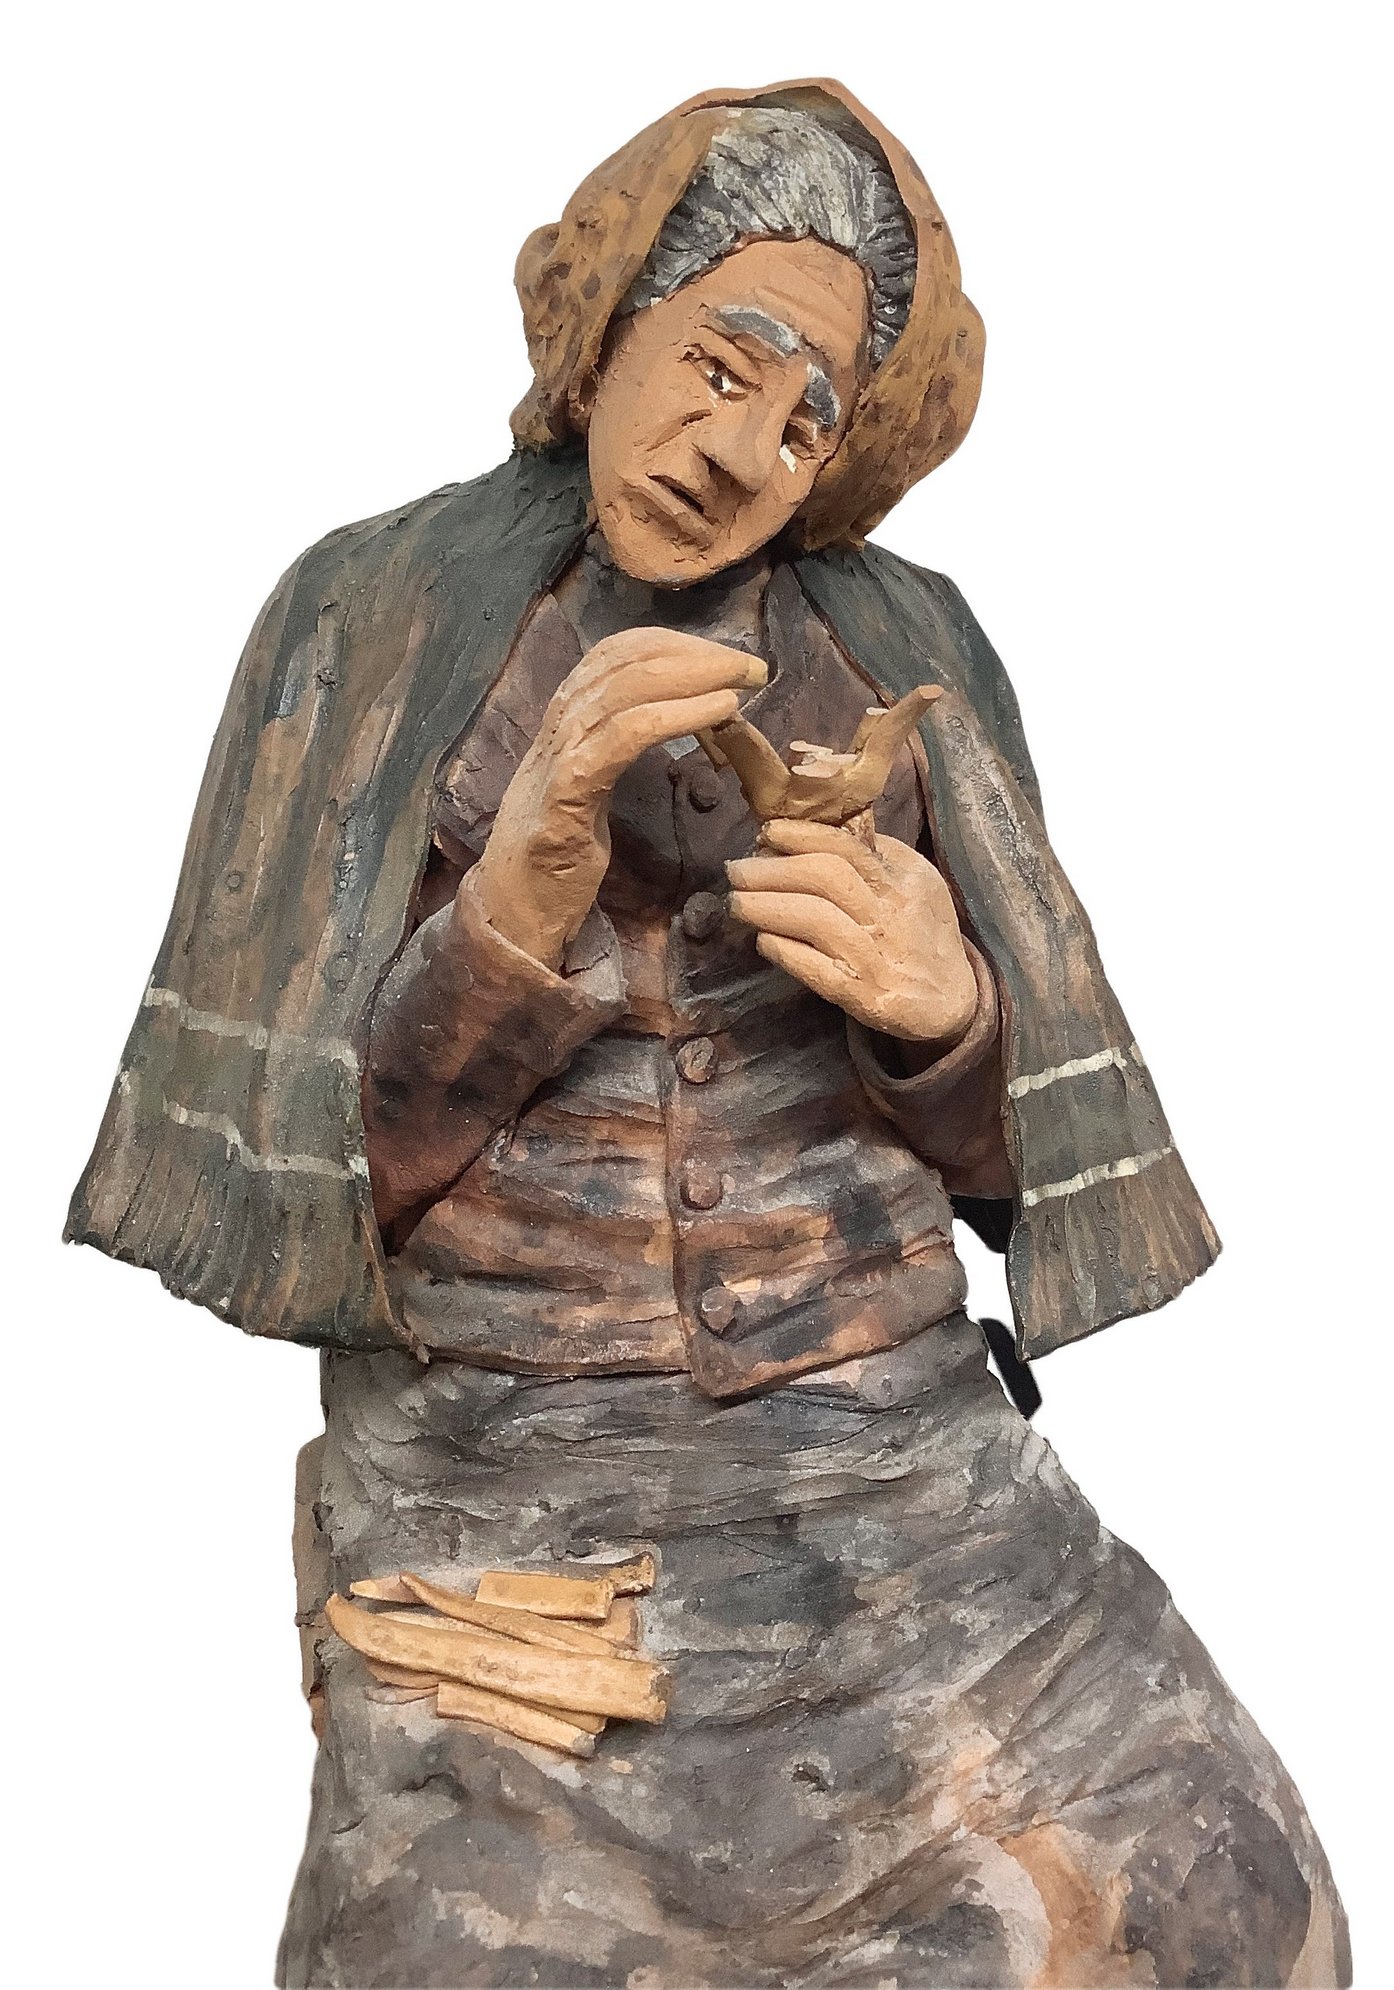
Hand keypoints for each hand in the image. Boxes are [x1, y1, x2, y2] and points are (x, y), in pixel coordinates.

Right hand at [468, 628, 765, 967]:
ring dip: (695, 677)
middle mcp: (558, 726)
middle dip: (695, 655)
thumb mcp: (590, 786)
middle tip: (752, 663)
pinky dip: (677, 715)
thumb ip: (618, 746)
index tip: (725, 656)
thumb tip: (676, 716)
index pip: (614, 654)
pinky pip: (625, 736)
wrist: (510, 910)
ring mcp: (559, 756)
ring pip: (626, 689)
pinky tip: (720, 711)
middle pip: (625, 662)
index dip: (673, 645)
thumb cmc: (556, 855)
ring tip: (744, 680)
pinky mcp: (567, 793)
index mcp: (565, 720)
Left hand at [726, 819, 977, 1047]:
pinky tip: (762, 940)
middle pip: (824, 877)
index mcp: (904, 881)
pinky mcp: (863, 996)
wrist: (954, 1002)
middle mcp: (891, 915)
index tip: (766, 833)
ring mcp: (876, 956)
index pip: (848, 847)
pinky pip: (814, 969)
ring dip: (765, 907)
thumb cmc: (926, 935)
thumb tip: (820, 829)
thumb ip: (879, 856)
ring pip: (814, 920)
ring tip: (736, 903)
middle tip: (735, 870)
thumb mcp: (918, 885)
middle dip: (771, 870)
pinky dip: (783, 950)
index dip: (801, 836)